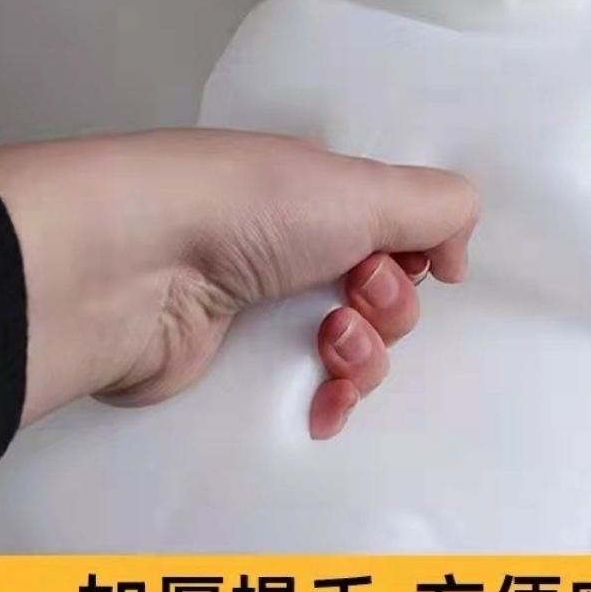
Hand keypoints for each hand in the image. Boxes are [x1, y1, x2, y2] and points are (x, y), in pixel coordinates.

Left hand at [0, 130, 478, 437]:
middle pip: (385, 294)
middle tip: (355, 293)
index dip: (420, 254)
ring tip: (330, 341)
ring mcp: (266, 305)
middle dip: (390, 305)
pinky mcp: (241, 363)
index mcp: (322, 194)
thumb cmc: (244, 210)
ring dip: (364, 353)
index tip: (422, 266)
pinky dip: (332, 398)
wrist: (133, 267)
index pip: (400, 230)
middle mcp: (295, 245)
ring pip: (356, 347)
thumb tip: (457, 245)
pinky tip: (324, 404)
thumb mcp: (360, 188)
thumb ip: (436, 207)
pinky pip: (313, 388)